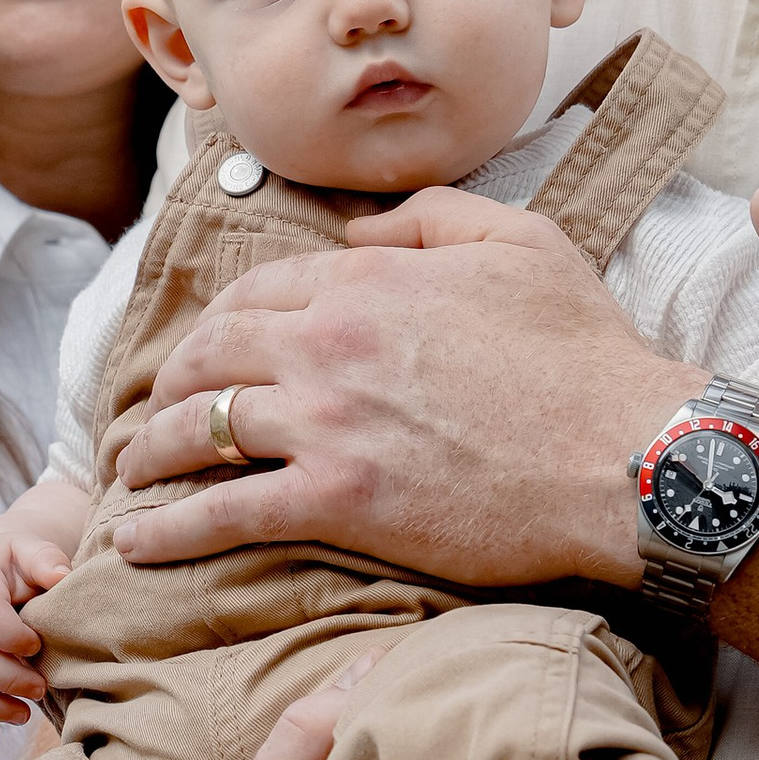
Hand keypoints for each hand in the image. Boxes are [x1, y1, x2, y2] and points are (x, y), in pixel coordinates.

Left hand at [110, 217, 690, 585]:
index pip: (259, 291)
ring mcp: (326, 422)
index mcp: (367, 278)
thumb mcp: (522, 242)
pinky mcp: (336, 501)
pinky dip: (168, 528)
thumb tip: (359, 226)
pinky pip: (223, 510)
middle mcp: (329, 341)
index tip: (205, 347)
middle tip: (156, 406)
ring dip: (152, 448)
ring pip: (200, 426)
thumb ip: (432, 218)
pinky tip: (136, 542)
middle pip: (210, 353)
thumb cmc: (587, 353)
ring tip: (132, 468)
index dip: (219, 321)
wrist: (626, 454)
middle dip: (171, 380)